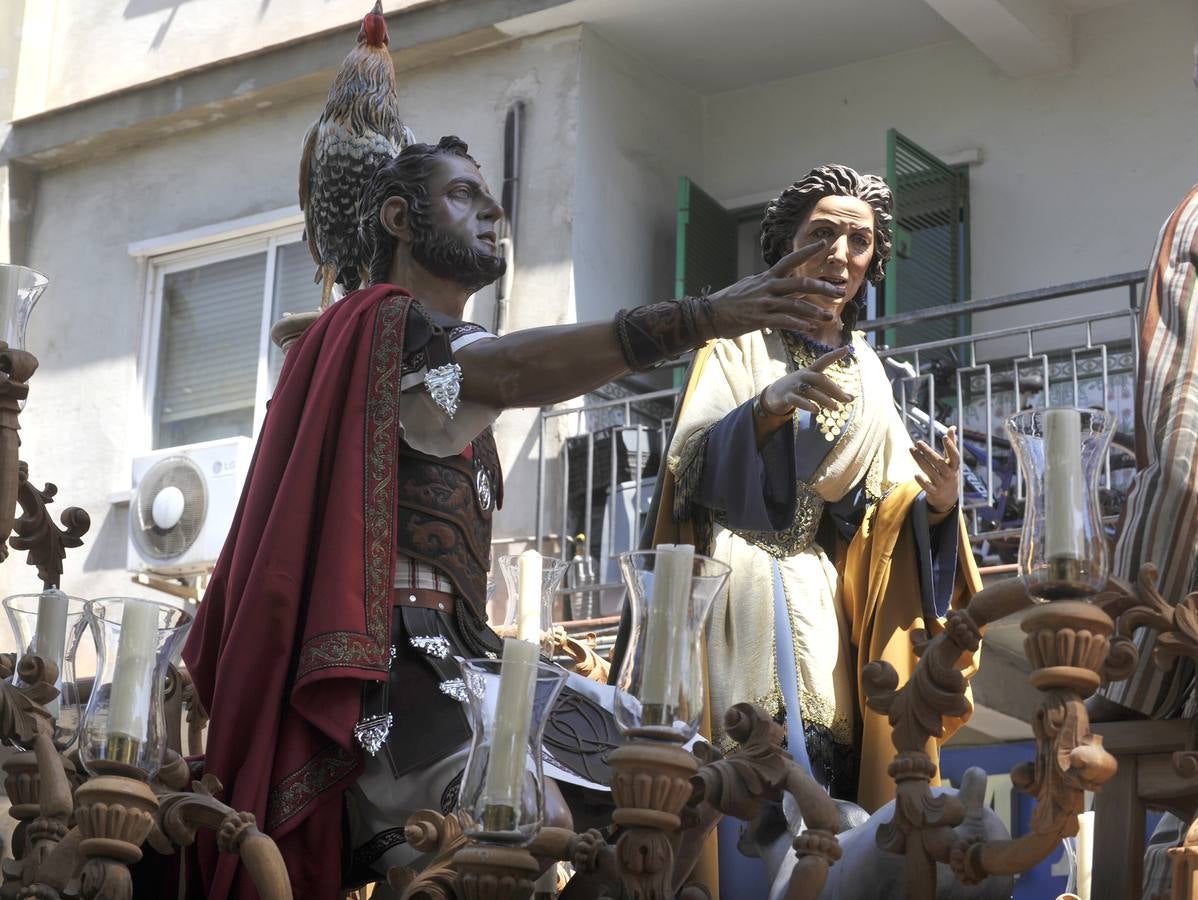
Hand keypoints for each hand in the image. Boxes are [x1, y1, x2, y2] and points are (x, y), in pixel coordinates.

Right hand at [705, 241, 846, 338]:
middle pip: (800, 283)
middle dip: (822, 287)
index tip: (824, 243)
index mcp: (767, 277)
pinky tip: (809, 327)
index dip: (808, 251)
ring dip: (815, 311)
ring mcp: (764, 303)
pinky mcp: (759, 319)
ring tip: (829, 316)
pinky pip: (783, 321)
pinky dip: (798, 324)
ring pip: (795, 304)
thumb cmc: (731, 301)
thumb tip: (795, 287)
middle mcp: (767, 287)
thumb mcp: (752, 287)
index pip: (790, 260)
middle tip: (839, 291)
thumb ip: (773, 285)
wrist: (709, 314)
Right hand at [760, 346, 853, 415]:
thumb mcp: (814, 387)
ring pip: (811, 391)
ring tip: (836, 408)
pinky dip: (807, 405)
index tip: (847, 348)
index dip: (834, 355)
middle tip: (847, 399)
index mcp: (810, 371)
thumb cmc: (799, 388)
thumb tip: (852, 398)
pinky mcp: (787, 397)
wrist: (774, 394)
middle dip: (834, 389)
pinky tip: (816, 410)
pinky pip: (798, 400)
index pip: (823, 360)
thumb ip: (831, 391)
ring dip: (824, 399)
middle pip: (820, 379)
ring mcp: (794, 386)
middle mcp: (803, 376)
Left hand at [910, 427, 960, 512]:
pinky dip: (922, 482)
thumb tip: (952, 427)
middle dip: (928, 452)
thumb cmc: (949, 472)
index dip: (951, 446)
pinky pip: (928, 487)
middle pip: (939, 462)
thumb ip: (952, 444)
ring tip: (911, 449)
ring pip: (930, 471)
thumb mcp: (952, 460)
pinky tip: (915, 474)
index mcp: (954, 466)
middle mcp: (949, 474)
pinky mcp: (934, 491)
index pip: (955, 455)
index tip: (944, 436)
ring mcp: (941, 483)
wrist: (948, 496)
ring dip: (920, 460)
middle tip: (918, 442)